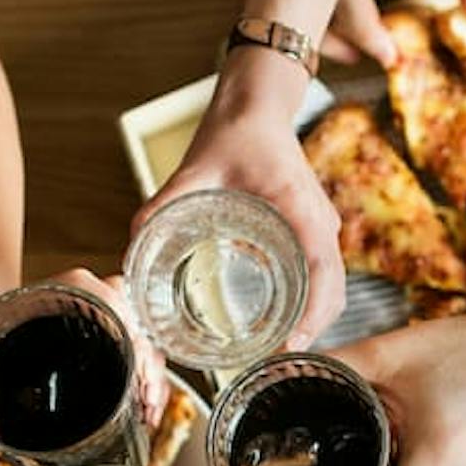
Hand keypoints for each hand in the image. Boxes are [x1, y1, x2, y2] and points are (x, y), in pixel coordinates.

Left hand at [0, 267, 167, 465]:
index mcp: (45, 297)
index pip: (102, 294)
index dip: (126, 327)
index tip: (136, 365)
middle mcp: (73, 302)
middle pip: (130, 318)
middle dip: (148, 362)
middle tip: (147, 403)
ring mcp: (86, 321)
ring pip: (137, 335)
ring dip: (151, 372)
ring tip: (149, 412)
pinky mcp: (91, 341)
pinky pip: (129, 350)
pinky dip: (142, 376)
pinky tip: (145, 407)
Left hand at [132, 48, 345, 348]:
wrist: (258, 106)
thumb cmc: (233, 134)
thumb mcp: (195, 169)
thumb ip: (161, 204)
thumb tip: (131, 244)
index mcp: (299, 207)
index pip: (322, 270)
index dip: (313, 312)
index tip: (290, 343)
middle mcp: (320, 219)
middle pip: (335, 288)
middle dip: (314, 329)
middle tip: (278, 360)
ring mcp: (323, 223)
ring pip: (334, 284)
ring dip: (317, 319)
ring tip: (282, 350)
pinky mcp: (316, 225)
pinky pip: (326, 272)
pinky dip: (315, 301)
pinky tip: (288, 321)